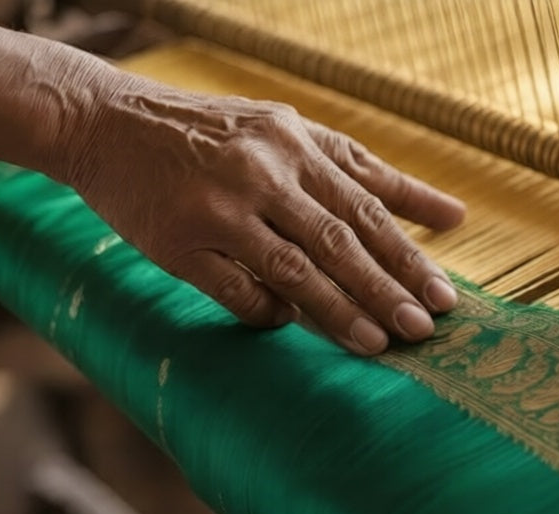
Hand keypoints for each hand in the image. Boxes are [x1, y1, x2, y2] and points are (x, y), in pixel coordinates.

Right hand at [60, 76, 465, 354]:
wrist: (106, 123)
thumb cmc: (212, 133)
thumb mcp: (288, 132)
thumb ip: (365, 172)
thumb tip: (453, 216)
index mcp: (295, 142)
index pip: (366, 207)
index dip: (409, 255)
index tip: (446, 296)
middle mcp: (262, 172)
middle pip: (338, 241)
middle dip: (386, 289)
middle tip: (423, 329)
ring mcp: (219, 209)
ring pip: (293, 269)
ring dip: (340, 312)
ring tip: (378, 344)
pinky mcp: (179, 244)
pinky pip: (237, 291)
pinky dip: (269, 313)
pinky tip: (291, 326)